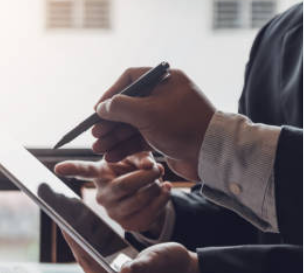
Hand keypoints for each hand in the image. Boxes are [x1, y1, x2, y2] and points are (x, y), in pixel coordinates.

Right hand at [55, 152, 171, 236]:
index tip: (57, 168)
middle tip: (158, 168)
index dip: (71, 169)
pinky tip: (165, 189)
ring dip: (156, 187)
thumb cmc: (135, 170)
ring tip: (159, 179)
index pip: (84, 171)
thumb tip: (149, 166)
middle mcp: (102, 196)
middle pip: (124, 185)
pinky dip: (163, 198)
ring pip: (140, 199)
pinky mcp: (128, 225)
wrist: (147, 193)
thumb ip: (141, 156)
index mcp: (100, 175)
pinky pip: (150, 212)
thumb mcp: (136, 158)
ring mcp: (114, 213)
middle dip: (146, 176)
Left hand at [63, 232, 199, 272]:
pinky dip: (88, 246)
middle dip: (74, 240)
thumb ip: (140, 268)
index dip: (75, 242)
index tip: (64, 223)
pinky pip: (94, 261)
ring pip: (88, 261)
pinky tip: (81, 230)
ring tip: (67, 220)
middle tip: (61, 216)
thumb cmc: (172, 266)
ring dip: (78, 242)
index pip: (89, 263)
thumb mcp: (157, 261)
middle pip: (85, 262)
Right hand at [91, 67, 215, 180]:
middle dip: (109, 122)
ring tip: (99, 149)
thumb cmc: (183, 126)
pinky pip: (139, 139)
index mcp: (164, 81)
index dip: (110, 94)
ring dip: (114, 137)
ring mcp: (164, 117)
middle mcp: (164, 96)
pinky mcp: (165, 136)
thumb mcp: (147, 113)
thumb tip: (101, 107)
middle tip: (95, 134)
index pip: (129, 80)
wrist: (212, 154)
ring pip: (132, 125)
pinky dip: (126, 147)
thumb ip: (120, 107)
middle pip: (128, 105)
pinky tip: (112, 156)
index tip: (97, 110)